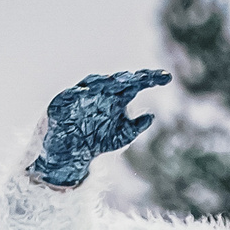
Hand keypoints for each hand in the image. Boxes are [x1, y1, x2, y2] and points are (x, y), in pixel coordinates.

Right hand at [28, 68, 171, 187]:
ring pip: (94, 82)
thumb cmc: (98, 140)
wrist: (72, 152)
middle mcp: (101, 92)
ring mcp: (83, 94)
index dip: (150, 79)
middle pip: (117, 80)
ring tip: (118, 80)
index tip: (167, 78)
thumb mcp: (121, 137)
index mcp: (117, 97)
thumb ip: (136, 127)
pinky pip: (70, 95)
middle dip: (129, 78)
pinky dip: (77, 92)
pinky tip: (86, 91)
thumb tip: (151, 116)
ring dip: (105, 81)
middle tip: (142, 78)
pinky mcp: (63, 100)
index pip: (135, 84)